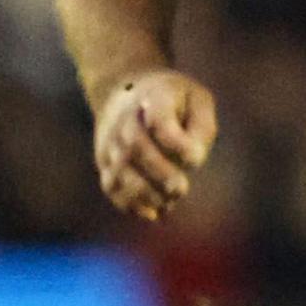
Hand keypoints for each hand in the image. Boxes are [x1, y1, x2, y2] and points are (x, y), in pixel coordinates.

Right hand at [93, 69, 217, 219]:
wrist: (122, 91)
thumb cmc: (172, 101)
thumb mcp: (196, 100)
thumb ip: (202, 127)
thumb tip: (193, 161)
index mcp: (154, 97)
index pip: (159, 120)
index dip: (176, 143)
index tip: (196, 158)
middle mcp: (126, 118)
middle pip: (136, 147)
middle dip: (159, 173)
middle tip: (180, 189)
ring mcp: (110, 140)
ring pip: (119, 169)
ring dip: (142, 192)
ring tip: (167, 204)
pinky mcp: (103, 160)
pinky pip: (110, 185)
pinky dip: (128, 203)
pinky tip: (152, 213)